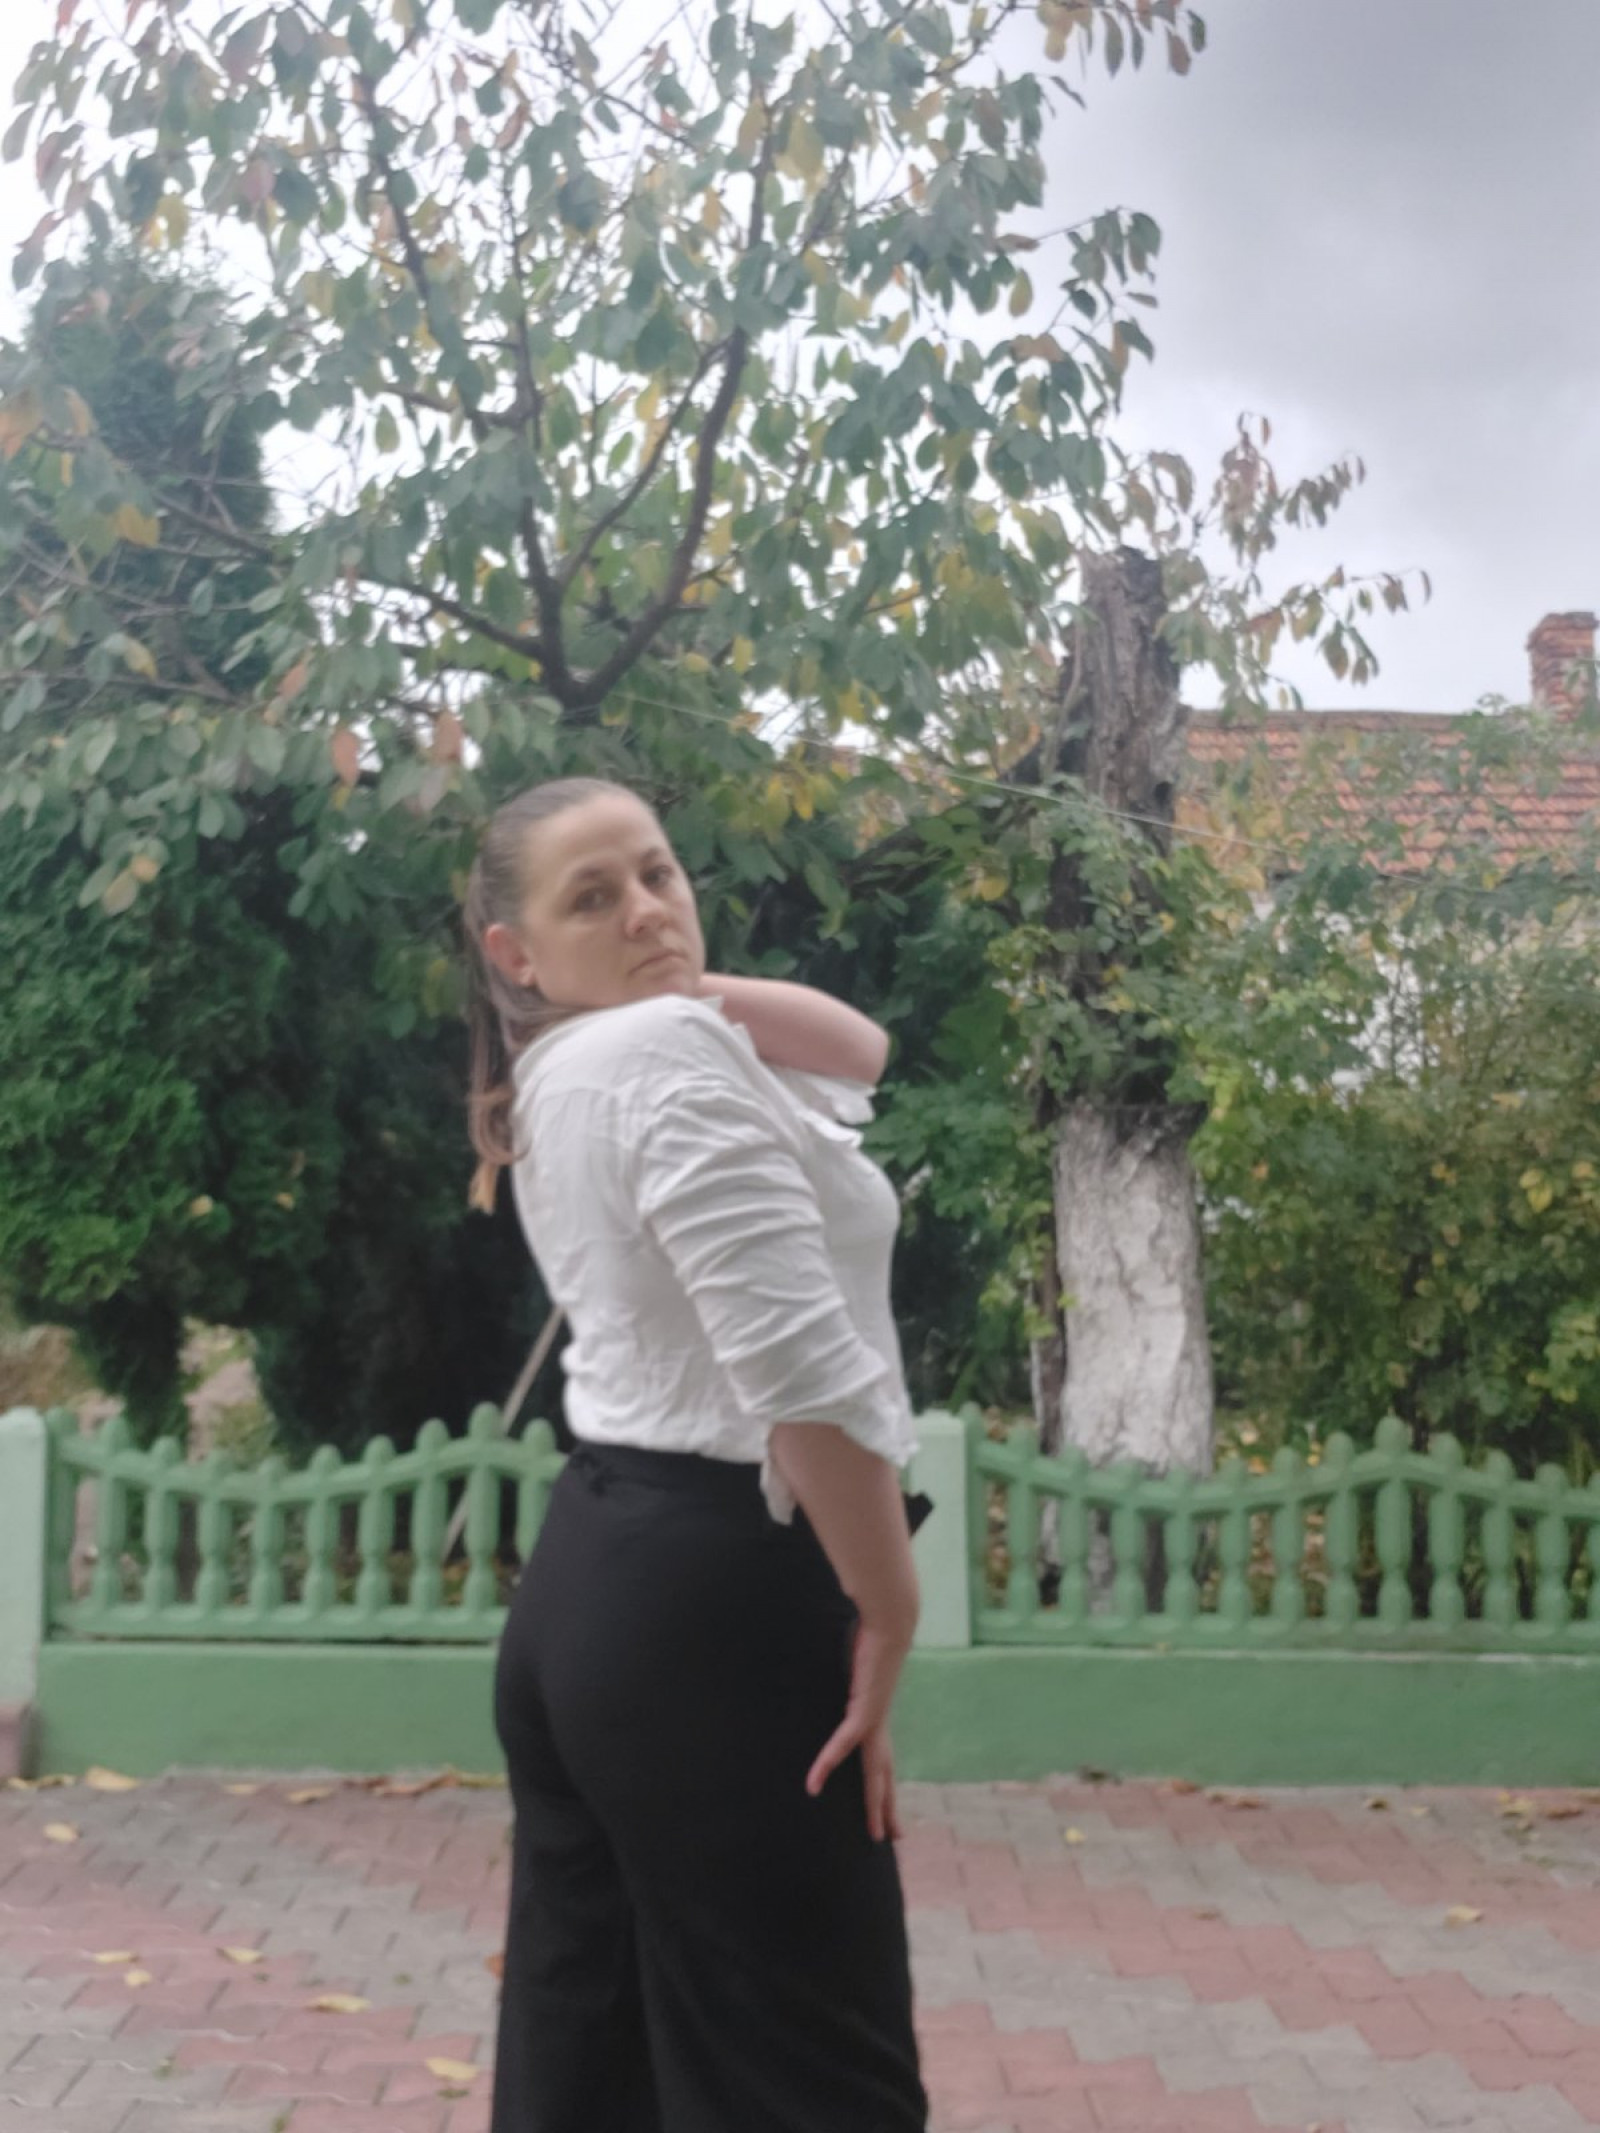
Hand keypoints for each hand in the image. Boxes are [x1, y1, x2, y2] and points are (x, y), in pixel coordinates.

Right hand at [805, 1619, 910, 1842]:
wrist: (890, 1622)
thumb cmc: (870, 1635)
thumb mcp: (853, 1664)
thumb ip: (845, 1674)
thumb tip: (836, 1668)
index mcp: (876, 1716)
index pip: (882, 1760)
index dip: (884, 1786)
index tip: (887, 1809)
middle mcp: (879, 1724)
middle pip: (884, 1776)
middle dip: (887, 1808)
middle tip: (890, 1838)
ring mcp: (874, 1720)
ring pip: (874, 1773)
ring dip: (873, 1804)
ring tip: (875, 1833)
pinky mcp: (864, 1710)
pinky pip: (844, 1743)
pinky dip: (828, 1763)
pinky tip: (814, 1782)